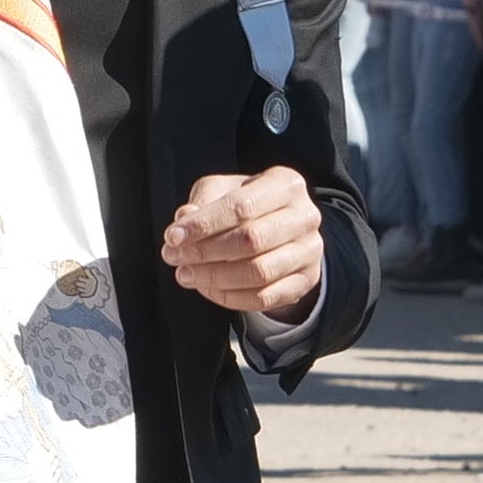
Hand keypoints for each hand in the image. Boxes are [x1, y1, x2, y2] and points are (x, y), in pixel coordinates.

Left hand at [162, 165, 326, 321]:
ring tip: (186, 274)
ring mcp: (310, 251)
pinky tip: (208, 288)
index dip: (204, 224)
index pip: (241, 206)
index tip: (172, 236)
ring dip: (214, 277)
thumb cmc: (248, 206)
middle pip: (251, 240)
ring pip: (258, 273)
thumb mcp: (224, 191)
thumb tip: (185, 218)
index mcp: (286, 184)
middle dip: (205, 251)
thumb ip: (203, 202)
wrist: (284, 230)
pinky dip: (230, 297)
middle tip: (174, 257)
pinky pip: (264, 298)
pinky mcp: (306, 280)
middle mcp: (305, 215)